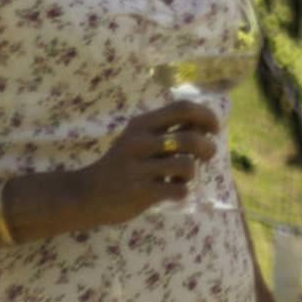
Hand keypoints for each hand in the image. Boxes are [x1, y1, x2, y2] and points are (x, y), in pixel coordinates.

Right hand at [84, 99, 218, 223]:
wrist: (86, 194)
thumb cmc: (121, 165)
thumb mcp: (137, 139)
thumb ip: (166, 131)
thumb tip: (206, 126)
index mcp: (142, 124)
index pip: (183, 107)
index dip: (206, 115)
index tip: (214, 128)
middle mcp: (140, 142)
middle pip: (191, 138)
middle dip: (207, 148)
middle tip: (206, 156)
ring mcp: (140, 168)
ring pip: (187, 166)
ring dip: (192, 173)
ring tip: (181, 178)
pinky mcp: (141, 193)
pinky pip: (179, 190)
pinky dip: (182, 192)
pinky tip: (172, 192)